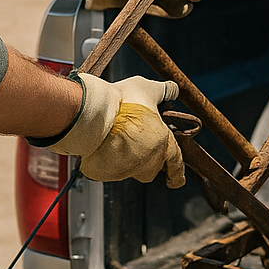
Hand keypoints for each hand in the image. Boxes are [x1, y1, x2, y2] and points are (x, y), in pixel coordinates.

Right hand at [43, 74, 185, 188]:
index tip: (176, 180)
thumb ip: (164, 92)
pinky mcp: (105, 172)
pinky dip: (107, 158)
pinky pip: (108, 167)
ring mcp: (126, 169)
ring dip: (127, 157)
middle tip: (136, 138)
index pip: (176, 163)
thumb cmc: (121, 101)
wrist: (92, 111)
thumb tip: (173, 91)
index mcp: (162, 143)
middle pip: (151, 166)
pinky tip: (102, 142)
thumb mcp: (148, 88)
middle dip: (146, 157)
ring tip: (115, 135)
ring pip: (130, 168)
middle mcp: (148, 161)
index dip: (177, 173)